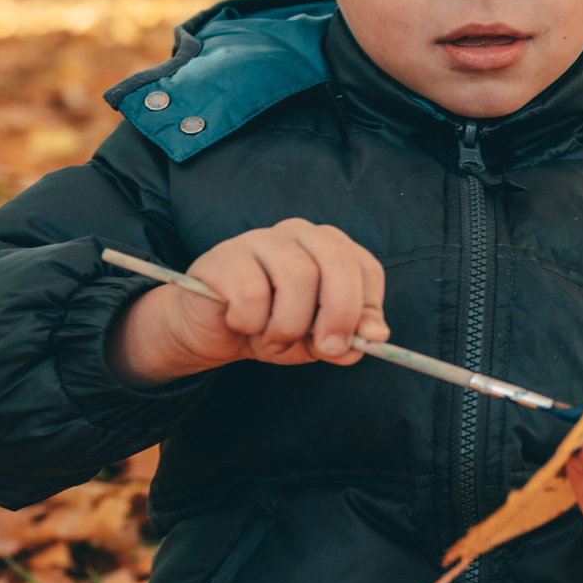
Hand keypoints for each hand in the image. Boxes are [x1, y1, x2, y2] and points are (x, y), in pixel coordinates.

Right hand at [109, 220, 386, 385]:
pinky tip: (240, 324)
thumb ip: (345, 340)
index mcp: (328, 249)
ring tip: (273, 340)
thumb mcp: (314, 341)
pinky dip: (251, 323)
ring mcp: (260, 240)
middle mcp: (299, 234)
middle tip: (328, 348)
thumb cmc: (268, 327)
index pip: (365, 268)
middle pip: (337, 263)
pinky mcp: (226, 256)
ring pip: (297, 278)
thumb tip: (374, 337)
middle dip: (339, 313)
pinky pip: (252, 294)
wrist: (208, 332)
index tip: (365, 338)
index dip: (369, 306)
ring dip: (288, 325)